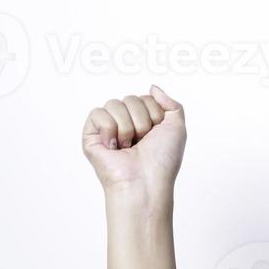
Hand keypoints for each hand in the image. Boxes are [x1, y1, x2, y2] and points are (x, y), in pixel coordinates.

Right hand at [81, 84, 186, 200]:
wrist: (146, 181)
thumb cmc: (162, 161)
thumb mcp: (177, 128)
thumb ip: (171, 104)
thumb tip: (152, 87)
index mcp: (143, 122)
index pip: (145, 98)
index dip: (155, 115)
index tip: (155, 135)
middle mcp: (125, 123)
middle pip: (130, 99)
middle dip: (142, 121)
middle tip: (141, 142)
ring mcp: (107, 129)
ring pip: (115, 103)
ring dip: (127, 127)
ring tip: (127, 146)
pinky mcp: (91, 135)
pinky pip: (98, 113)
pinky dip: (109, 129)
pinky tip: (113, 146)